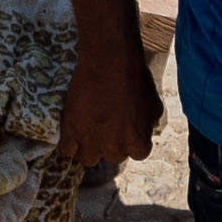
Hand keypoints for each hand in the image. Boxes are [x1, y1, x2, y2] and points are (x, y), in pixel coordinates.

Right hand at [58, 31, 159, 168]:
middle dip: (111, 143)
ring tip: (88, 133)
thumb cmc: (134, 79)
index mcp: (138, 142)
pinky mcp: (71, 131)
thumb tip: (150, 127)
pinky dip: (70, 144)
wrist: (109, 61)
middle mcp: (115, 147)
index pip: (137, 154)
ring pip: (88, 159)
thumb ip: (151, 121)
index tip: (126, 131)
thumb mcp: (154, 102)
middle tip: (107, 125)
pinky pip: (67, 150)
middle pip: (113, 156)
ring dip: (89, 148)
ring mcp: (92, 140)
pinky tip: (72, 133)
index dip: (132, 141)